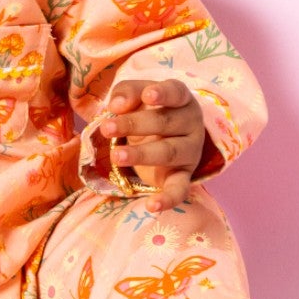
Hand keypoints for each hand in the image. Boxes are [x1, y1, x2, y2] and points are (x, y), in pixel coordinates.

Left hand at [98, 78, 204, 213]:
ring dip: (142, 155)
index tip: (147, 96)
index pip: (176, 92)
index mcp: (181, 98)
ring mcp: (190, 151)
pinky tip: (152, 206)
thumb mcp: (136, 95)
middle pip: (165, 122)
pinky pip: (180, 189)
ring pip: (169, 152)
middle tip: (107, 128)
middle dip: (134, 124)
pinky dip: (168, 199)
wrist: (165, 135)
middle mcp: (191, 124)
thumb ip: (126, 93)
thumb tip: (116, 106)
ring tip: (116, 156)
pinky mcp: (184, 175)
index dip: (162, 93)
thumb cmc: (148, 109)